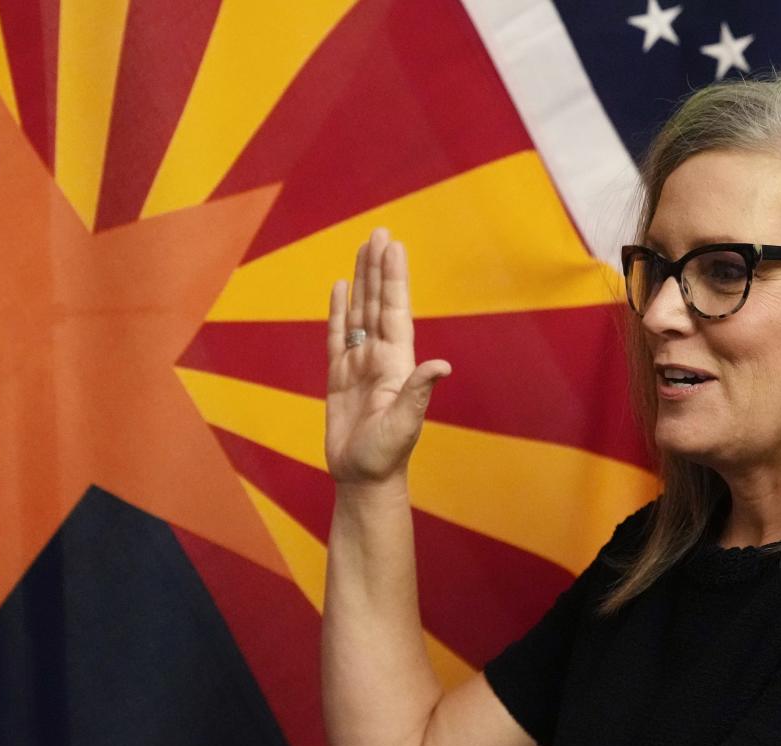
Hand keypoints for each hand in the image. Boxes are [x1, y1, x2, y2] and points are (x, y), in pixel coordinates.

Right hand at [325, 228, 450, 484]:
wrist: (363, 478)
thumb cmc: (386, 455)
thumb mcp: (405, 423)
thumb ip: (419, 391)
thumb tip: (443, 366)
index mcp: (398, 363)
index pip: (395, 310)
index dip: (393, 278)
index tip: (393, 246)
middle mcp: (380, 357)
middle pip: (378, 302)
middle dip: (378, 267)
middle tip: (380, 231)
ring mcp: (359, 364)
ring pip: (359, 312)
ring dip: (361, 281)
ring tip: (362, 248)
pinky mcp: (338, 377)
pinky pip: (337, 336)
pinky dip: (338, 311)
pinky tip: (339, 288)